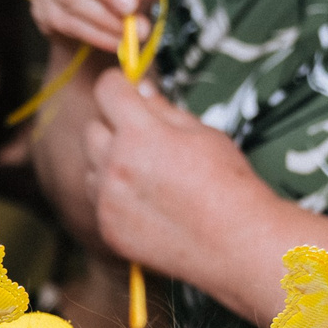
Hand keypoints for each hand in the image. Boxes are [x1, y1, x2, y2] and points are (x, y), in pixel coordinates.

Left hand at [80, 68, 279, 280]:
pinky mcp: (108, 229)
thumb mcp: (202, 132)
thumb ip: (163, 109)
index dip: (118, 85)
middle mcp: (115, 166)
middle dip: (113, 126)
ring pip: (91, 166)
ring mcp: (108, 201)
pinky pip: (98, 201)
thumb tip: (141, 91)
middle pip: (92, 128)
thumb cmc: (227, 186)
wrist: (235, 243)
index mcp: (139, 134)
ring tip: (147, 174)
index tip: (126, 90)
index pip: (106, 89)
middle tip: (143, 137)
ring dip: (109, 163)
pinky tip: (146, 202)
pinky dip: (113, 196)